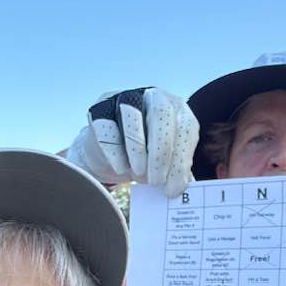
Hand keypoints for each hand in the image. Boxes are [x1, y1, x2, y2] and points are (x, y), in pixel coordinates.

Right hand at [65, 87, 198, 197]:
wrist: (113, 153)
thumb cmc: (147, 157)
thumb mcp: (167, 162)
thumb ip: (176, 171)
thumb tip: (181, 189)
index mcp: (177, 108)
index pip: (185, 127)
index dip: (181, 159)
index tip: (175, 188)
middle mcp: (153, 96)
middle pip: (160, 113)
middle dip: (161, 152)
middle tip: (157, 182)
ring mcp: (125, 99)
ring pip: (132, 115)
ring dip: (138, 149)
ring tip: (139, 175)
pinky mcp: (101, 110)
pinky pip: (107, 127)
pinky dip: (115, 151)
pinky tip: (121, 169)